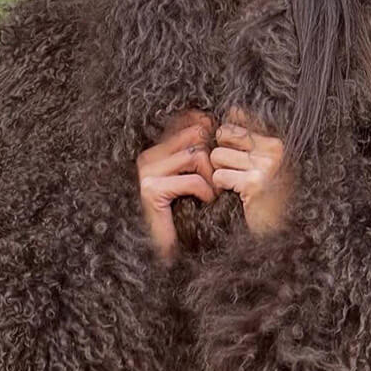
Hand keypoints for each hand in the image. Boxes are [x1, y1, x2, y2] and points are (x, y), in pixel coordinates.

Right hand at [136, 109, 217, 263]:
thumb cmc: (188, 212)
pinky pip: (192, 180)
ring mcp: (147, 172)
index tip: (222, 151)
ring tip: (213, 194)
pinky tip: (206, 202)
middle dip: (214, 158)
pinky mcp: (151, 189)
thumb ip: (203, 151)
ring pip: (196, 156)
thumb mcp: (198, 176)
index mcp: (158, 149)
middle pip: (196, 135)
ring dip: (212, 178)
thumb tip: (214, 122)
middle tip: (217, 180)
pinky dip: (206, 192)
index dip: (210, 132)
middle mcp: (148, 156)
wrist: (170, 249)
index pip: (189, 121)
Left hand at [210, 107, 293, 236]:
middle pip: (224, 134)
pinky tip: (232, 193)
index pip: (237, 119)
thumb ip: (248, 136)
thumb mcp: (262, 161)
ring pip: (217, 155)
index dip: (225, 136)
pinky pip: (219, 176)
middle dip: (220, 153)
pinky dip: (219, 187)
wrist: (276, 232)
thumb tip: (232, 109)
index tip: (229, 151)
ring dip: (218, 171)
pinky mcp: (253, 184)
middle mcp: (275, 149)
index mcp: (276, 140)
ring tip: (233, 183)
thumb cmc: (266, 195)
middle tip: (231, 170)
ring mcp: (265, 166)